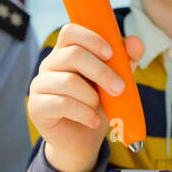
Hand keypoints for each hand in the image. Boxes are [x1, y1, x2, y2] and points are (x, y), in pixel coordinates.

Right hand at [27, 24, 144, 171]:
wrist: (83, 140)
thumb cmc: (98, 105)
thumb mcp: (115, 81)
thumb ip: (125, 61)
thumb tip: (135, 41)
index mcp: (66, 52)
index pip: (70, 31)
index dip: (91, 39)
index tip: (111, 54)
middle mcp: (49, 65)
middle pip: (72, 54)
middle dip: (101, 71)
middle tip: (120, 88)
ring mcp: (39, 85)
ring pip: (68, 81)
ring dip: (92, 96)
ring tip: (99, 108)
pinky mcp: (36, 107)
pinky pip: (62, 103)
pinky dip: (84, 113)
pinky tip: (93, 121)